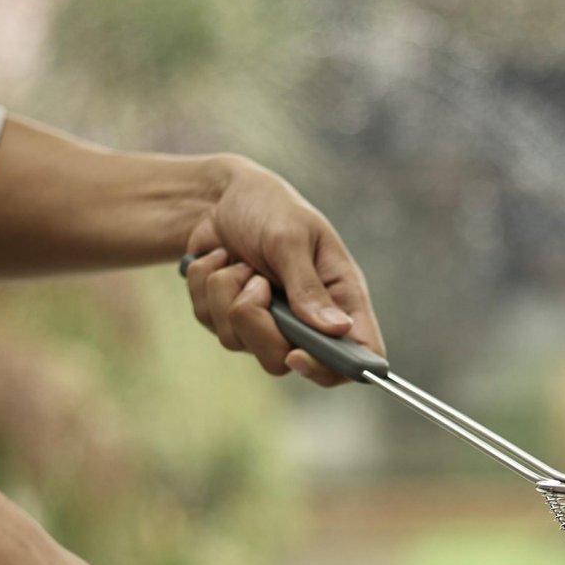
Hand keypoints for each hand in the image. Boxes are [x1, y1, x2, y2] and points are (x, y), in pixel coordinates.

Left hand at [183, 157, 383, 385]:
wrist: (220, 196)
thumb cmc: (271, 207)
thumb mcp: (291, 238)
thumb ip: (308, 287)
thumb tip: (337, 329)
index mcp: (341, 299)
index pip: (358, 354)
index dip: (331, 368)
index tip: (296, 354)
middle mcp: (308, 320)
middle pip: (285, 360)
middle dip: (257, 324)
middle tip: (255, 283)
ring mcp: (267, 323)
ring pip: (238, 342)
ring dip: (226, 293)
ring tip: (239, 261)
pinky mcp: (231, 319)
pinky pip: (210, 322)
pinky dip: (206, 286)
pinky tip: (220, 261)